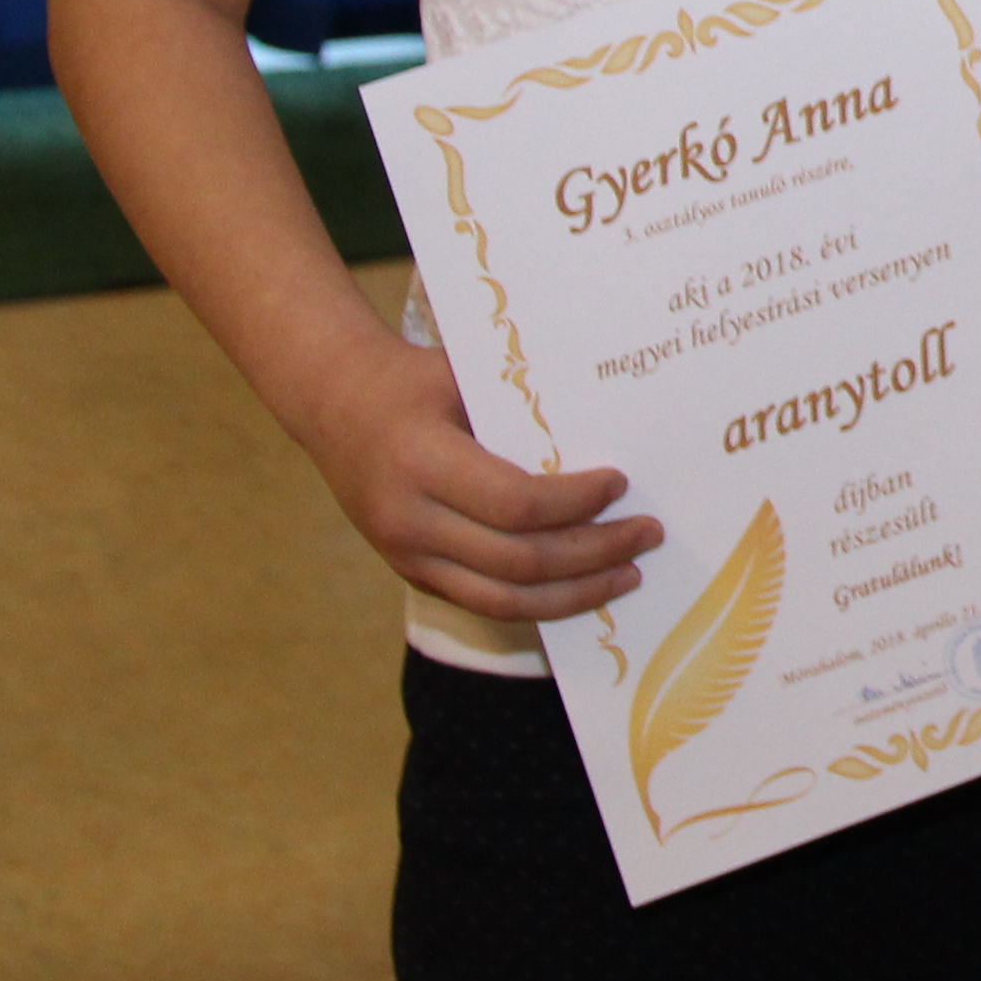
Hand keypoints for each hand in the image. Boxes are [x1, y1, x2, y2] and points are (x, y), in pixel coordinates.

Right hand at [290, 336, 658, 623]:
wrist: (333, 402)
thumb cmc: (414, 380)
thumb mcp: (463, 378)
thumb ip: (521, 410)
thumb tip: (610, 427)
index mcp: (421, 461)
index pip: (515, 503)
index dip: (576, 503)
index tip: (620, 485)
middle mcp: (409, 519)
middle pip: (519, 560)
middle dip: (594, 553)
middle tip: (647, 534)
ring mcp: (406, 555)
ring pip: (504, 599)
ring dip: (576, 594)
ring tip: (629, 576)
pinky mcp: (412, 574)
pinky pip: (484, 602)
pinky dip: (540, 601)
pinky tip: (582, 588)